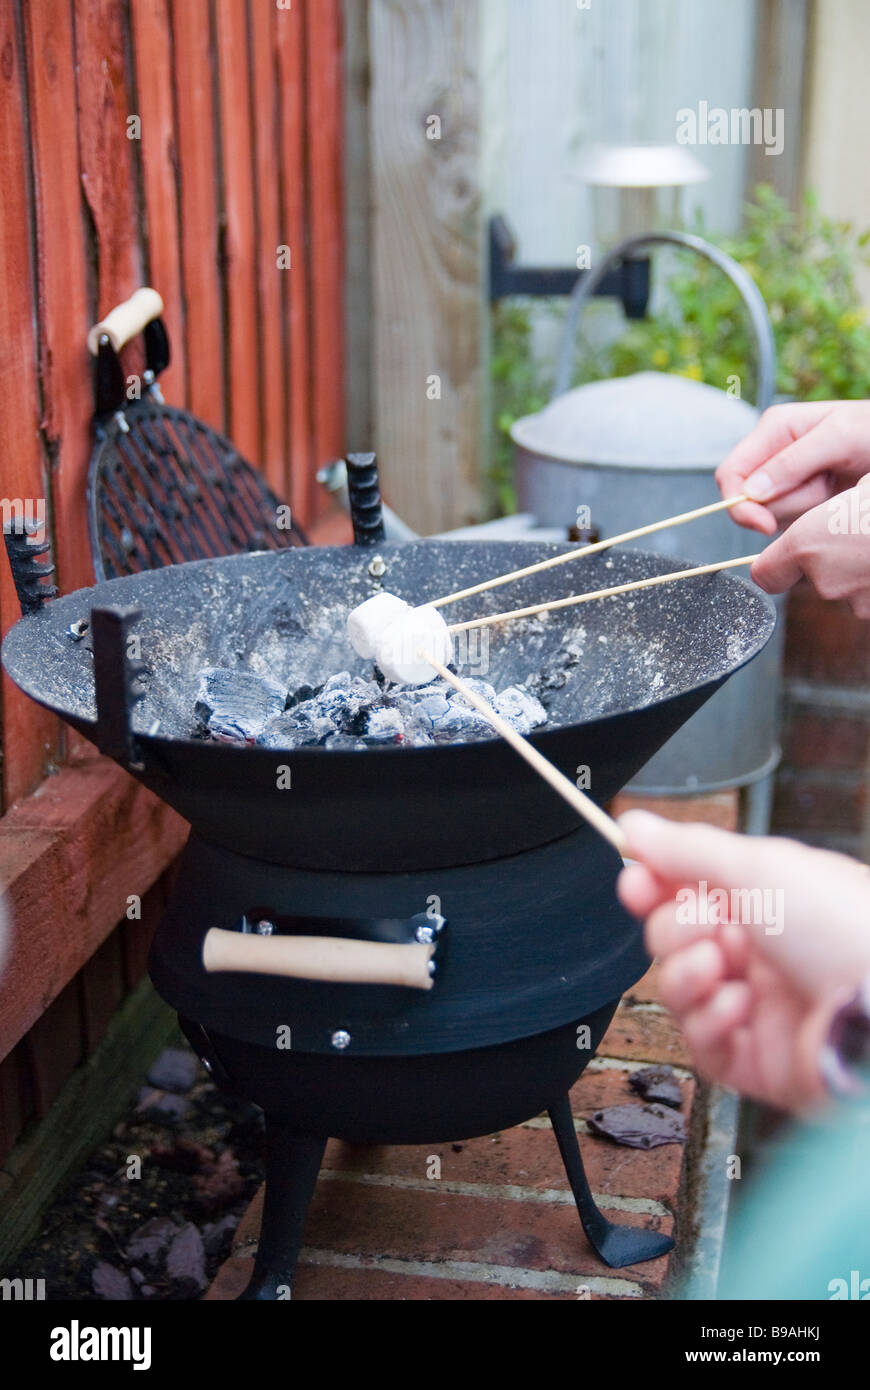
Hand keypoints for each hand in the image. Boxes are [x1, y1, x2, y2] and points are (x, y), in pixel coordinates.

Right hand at [616, 811, 869, 1111]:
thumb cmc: (845, 924)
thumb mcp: (759, 866)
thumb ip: (687, 848)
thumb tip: (634, 824)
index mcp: (767, 899)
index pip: (686, 889)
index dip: (652, 886)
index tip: (635, 881)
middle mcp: (761, 951)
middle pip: (672, 939)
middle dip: (674, 929)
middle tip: (705, 925)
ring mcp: (759, 1008)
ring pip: (679, 992)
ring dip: (686, 975)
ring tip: (720, 967)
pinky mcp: (758, 1062)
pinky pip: (702, 1046)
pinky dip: (710, 1023)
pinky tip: (740, 1006)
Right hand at [716, 401, 869, 533]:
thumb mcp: (838, 438)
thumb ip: (792, 462)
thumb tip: (750, 492)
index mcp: (773, 429)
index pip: (731, 473)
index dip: (740, 504)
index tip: (765, 526)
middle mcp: (773, 454)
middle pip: (750, 500)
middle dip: (785, 504)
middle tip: (823, 489)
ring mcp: (785, 479)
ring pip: (771, 514)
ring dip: (804, 510)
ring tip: (833, 488)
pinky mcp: (799, 498)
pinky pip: (790, 522)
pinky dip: (811, 518)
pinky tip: (832, 499)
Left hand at [749, 476, 869, 615]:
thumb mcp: (863, 485)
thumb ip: (830, 510)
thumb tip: (827, 516)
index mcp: (809, 543)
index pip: (764, 574)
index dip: (774, 565)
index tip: (788, 555)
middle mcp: (824, 580)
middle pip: (812, 579)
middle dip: (830, 562)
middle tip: (857, 535)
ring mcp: (855, 603)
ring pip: (845, 590)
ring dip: (857, 573)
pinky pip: (869, 598)